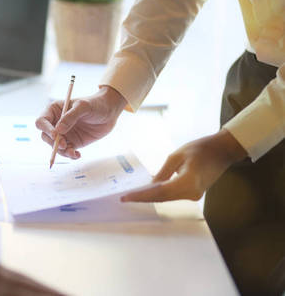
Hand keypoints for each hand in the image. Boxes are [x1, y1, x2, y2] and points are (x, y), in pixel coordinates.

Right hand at [35, 86, 126, 158]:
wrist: (110, 112)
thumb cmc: (95, 104)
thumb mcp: (83, 107)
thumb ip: (70, 117)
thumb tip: (58, 130)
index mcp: (54, 111)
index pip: (42, 121)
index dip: (46, 129)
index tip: (55, 135)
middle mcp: (56, 123)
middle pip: (46, 136)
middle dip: (53, 143)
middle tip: (65, 145)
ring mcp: (64, 134)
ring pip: (55, 146)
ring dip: (62, 152)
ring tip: (73, 152)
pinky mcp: (72, 142)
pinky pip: (66, 152)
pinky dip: (70, 155)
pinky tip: (77, 155)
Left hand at [121, 129, 246, 201]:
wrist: (223, 151)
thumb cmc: (201, 148)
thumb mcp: (177, 156)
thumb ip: (163, 173)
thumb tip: (150, 185)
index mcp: (188, 182)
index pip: (159, 192)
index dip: (141, 196)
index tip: (126, 198)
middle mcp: (191, 193)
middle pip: (161, 198)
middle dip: (142, 198)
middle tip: (124, 198)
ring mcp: (194, 195)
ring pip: (166, 199)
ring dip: (150, 197)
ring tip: (132, 196)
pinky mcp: (194, 193)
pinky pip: (173, 196)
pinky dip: (159, 195)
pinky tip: (147, 192)